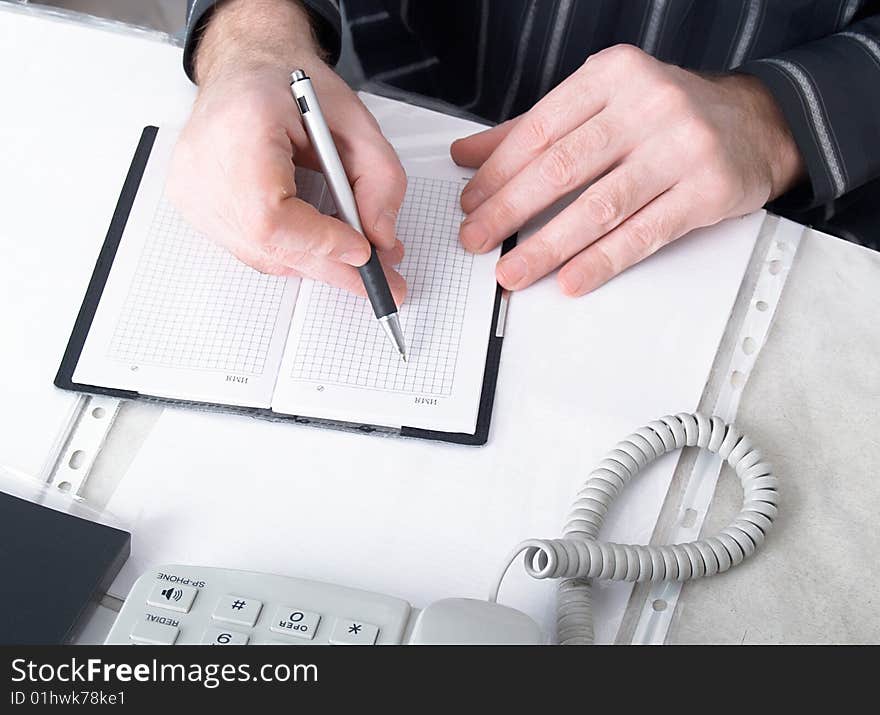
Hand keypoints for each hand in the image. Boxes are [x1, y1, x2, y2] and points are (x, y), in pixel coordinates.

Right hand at [168, 0, 406, 303]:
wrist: (247, 68)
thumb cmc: (291, 86)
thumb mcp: (356, 120)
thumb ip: (380, 178)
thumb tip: (381, 238)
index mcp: (241, 126)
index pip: (270, 213)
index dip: (320, 241)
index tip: (364, 251)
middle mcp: (204, 161)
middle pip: (268, 243)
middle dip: (332, 265)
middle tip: (380, 280)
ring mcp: (192, 188)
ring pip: (262, 255)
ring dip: (315, 262)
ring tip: (354, 255)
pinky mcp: (193, 205)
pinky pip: (250, 249)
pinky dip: (290, 251)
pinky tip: (317, 241)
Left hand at [452, 44, 804, 295]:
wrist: (757, 123)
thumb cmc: (667, 115)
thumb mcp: (601, 104)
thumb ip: (534, 129)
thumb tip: (470, 156)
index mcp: (613, 75)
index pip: (539, 130)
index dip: (497, 173)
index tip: (471, 204)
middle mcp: (648, 105)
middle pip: (562, 168)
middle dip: (509, 211)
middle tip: (477, 240)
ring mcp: (681, 148)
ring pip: (598, 207)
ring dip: (546, 246)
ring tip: (513, 272)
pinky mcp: (708, 190)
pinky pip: (643, 234)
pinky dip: (601, 262)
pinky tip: (570, 279)